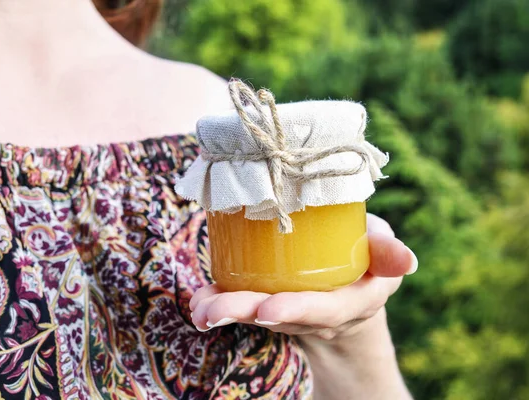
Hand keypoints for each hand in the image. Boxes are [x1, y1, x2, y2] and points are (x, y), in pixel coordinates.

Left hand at [189, 214, 416, 340]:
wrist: (348, 286)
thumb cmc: (364, 257)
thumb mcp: (381, 251)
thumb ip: (387, 252)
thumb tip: (407, 259)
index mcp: (352, 301)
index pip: (325, 310)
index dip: (297, 309)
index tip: (267, 309)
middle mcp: (318, 314)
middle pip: (281, 316)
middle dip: (245, 313)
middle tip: (213, 311)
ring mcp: (292, 312)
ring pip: (257, 313)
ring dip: (224, 310)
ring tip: (198, 307)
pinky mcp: (270, 302)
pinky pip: (245, 306)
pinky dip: (220, 302)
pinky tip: (198, 300)